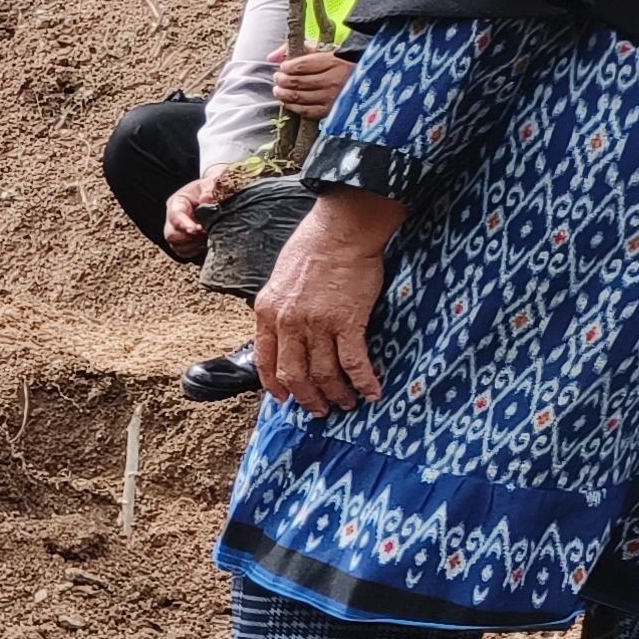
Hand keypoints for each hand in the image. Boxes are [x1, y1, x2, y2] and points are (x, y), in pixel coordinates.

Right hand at [161, 171, 226, 258]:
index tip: (200, 230)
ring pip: (178, 246)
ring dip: (194, 245)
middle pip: (172, 235)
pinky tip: (207, 243)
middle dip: (190, 238)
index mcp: (178, 202)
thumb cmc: (215, 186)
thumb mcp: (215, 181)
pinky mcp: (183, 242)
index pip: (175, 216)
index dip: (186, 225)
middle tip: (208, 234)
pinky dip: (196, 251)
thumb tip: (207, 201)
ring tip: (210, 237)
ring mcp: (176, 231)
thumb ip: (212, 187)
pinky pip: (184, 253)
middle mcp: (173, 218)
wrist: (217, 193)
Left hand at [251, 190, 403, 413]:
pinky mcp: (347, 322)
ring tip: (347, 403)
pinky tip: (372, 391)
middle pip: (295, 375)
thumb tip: (285, 329)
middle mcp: (288, 323)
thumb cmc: (315, 245)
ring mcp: (317, 325)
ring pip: (324, 374)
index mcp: (267, 312)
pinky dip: (363, 381)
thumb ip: (280, 307)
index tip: (285, 399)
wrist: (343, 228)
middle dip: (308, 398)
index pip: (265, 361)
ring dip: (337, 394)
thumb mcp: (281, 279)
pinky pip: (354, 362)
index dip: (275, 385)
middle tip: (320, 410)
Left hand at [271, 43, 352, 123]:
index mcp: (333, 61)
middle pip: (297, 82)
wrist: (368, 79)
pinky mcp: (330, 111)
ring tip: (279, 89)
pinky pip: (306, 111)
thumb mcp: (324, 48)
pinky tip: (289, 101)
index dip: (286, 67)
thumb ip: (298, 48)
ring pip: (299, 97)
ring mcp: (332, 98)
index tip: (283, 67)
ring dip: (283, 94)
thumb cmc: (341, 61)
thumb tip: (271, 57)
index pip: (300, 66)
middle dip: (282, 80)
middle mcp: (333, 80)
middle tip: (278, 78)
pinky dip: (293, 106)